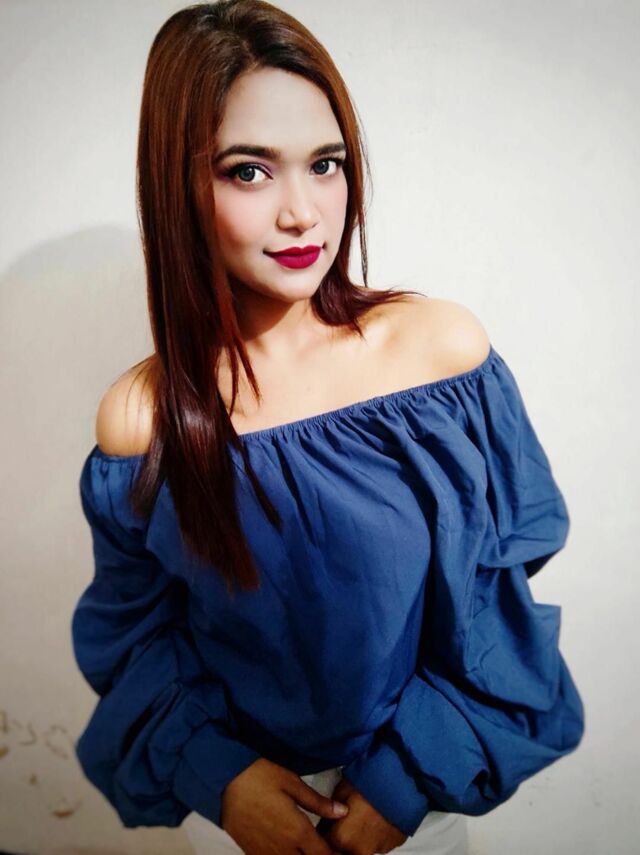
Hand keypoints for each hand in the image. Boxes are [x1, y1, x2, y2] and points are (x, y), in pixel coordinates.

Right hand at [221, 757, 349, 853]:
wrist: (224, 781)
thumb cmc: (260, 776)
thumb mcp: (292, 783)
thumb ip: (318, 802)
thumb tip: (343, 811)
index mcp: (298, 832)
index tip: (340, 849)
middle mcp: (283, 849)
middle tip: (322, 845)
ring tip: (306, 845)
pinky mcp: (252, 854)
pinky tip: (287, 847)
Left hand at [316, 775, 408, 854]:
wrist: (404, 778)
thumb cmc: (370, 780)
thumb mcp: (341, 789)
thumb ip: (331, 810)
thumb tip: (328, 817)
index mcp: (342, 838)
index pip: (324, 844)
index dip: (325, 832)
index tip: (326, 823)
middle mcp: (359, 850)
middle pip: (344, 849)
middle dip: (342, 837)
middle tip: (345, 818)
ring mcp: (379, 849)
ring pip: (362, 847)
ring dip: (360, 836)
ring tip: (364, 814)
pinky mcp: (394, 844)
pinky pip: (379, 843)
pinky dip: (375, 833)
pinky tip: (378, 816)